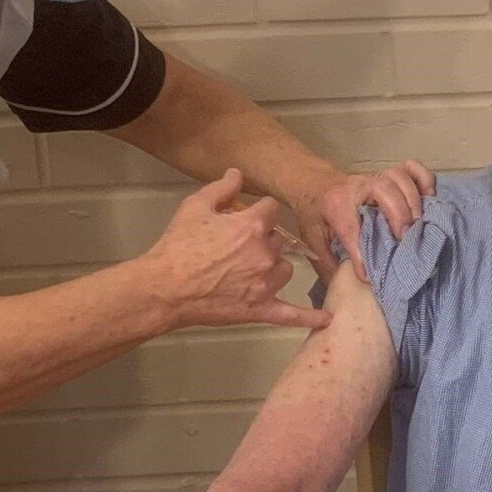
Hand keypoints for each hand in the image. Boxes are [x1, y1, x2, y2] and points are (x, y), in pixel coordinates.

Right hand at [148, 169, 329, 331]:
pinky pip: (292, 314)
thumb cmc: (177, 246)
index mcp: (252, 226)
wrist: (165, 289)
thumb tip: (238, 173)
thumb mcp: (194, 207)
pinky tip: (326, 318)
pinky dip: (309, 317)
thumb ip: (221, 188)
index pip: (272, 210)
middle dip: (264, 240)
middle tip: (240, 248)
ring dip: (274, 267)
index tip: (248, 218)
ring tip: (252, 271)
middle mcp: (266, 253)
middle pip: (280, 240)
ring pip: (285, 269)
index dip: (259, 213)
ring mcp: (266, 283)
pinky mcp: (261, 309)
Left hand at [295, 162, 435, 281]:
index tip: (368, 275)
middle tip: (405, 241)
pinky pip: (411, 168)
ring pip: (399, 178)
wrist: (313, 185)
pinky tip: (429, 199)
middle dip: (398, 216)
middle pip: (384, 191)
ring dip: (413, 201)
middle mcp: (357, 187)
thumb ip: (327, 263)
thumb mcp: (312, 239)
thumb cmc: (315, 215)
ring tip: (418, 226)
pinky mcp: (388, 174)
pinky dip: (424, 181)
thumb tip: (344, 291)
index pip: (350, 227)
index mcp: (335, 204)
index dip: (361, 252)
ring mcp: (375, 178)